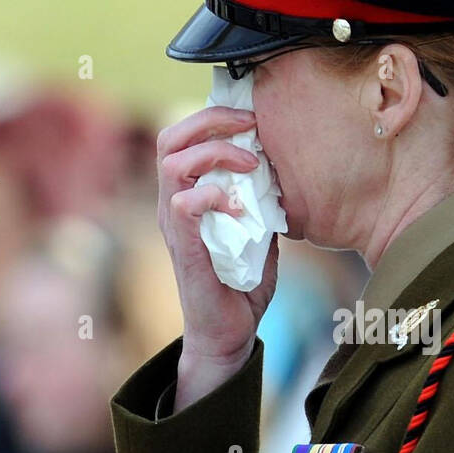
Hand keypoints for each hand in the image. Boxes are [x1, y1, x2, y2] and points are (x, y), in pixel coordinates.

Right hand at [156, 106, 279, 366]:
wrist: (227, 335)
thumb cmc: (239, 287)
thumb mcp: (259, 235)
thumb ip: (263, 204)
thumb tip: (284, 177)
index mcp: (186, 195)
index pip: (182, 136)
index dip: (213, 117)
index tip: (253, 119)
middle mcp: (172, 204)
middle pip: (169, 136)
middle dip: (212, 119)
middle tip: (250, 125)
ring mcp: (174, 225)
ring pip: (173, 161)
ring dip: (216, 152)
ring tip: (251, 164)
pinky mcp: (184, 247)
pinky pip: (183, 202)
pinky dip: (214, 195)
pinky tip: (241, 207)